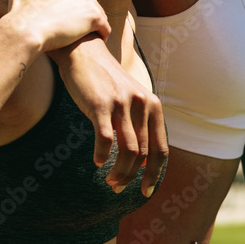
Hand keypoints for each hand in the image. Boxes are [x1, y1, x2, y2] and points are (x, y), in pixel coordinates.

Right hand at [5, 0, 110, 52]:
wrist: (26, 31)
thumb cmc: (21, 13)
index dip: (70, 5)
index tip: (66, 17)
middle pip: (87, 1)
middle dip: (83, 13)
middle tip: (77, 28)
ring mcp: (88, 1)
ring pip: (98, 13)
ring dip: (94, 23)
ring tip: (87, 36)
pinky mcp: (95, 17)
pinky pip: (105, 27)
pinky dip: (103, 33)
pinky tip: (96, 41)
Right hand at [48, 36, 167, 195]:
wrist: (82, 52)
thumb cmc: (105, 82)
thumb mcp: (130, 100)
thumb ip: (139, 126)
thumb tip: (143, 162)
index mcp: (154, 107)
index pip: (161, 149)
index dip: (155, 174)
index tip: (146, 192)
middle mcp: (143, 105)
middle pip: (144, 154)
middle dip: (132, 177)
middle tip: (117, 188)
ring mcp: (123, 104)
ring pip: (128, 151)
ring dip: (119, 172)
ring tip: (109, 181)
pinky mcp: (101, 104)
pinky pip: (106, 139)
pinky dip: (103, 156)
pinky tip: (98, 162)